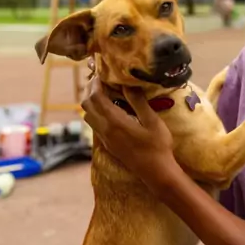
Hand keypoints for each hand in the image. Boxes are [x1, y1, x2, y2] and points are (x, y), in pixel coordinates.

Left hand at [80, 76, 180, 191]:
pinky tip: (110, 110)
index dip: (96, 83)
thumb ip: (138, 102)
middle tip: (101, 80)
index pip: (96, 97)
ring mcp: (105, 138)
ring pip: (88, 116)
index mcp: (114, 121)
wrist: (156, 172)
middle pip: (87, 106)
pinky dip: (96, 113)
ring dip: (92, 102)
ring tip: (105, 93)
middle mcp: (105, 129)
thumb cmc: (157, 145)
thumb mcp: (152, 121)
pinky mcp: (108, 144)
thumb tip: (128, 84)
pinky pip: (94, 125)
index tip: (102, 72)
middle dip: (90, 90)